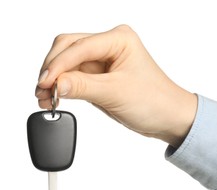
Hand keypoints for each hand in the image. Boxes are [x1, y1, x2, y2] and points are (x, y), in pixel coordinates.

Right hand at [36, 25, 196, 147]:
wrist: (168, 118)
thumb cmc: (155, 101)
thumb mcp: (116, 93)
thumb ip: (83, 86)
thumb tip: (55, 83)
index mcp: (119, 39)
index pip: (79, 46)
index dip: (58, 65)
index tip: (45, 83)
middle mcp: (110, 46)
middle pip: (68, 49)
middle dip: (53, 69)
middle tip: (43, 91)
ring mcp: (104, 61)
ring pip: (69, 64)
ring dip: (55, 80)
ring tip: (46, 98)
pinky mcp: (100, 76)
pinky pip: (75, 77)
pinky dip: (63, 87)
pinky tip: (55, 98)